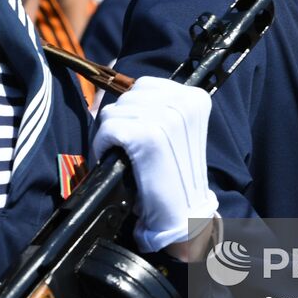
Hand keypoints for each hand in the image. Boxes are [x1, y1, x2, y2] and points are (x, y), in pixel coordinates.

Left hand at [91, 76, 217, 251]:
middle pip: (127, 96)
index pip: (145, 84)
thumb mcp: (177, 130)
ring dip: (112, 134)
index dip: (134, 108)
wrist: (182, 212)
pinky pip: (108, 129)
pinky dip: (103, 145)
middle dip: (122, 120)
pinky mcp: (147, 136)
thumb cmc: (174, 173)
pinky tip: (117, 160)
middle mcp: (183, 103)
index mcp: (195, 98)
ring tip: (127, 154)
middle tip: (131, 146)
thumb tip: (116, 88)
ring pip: (113, 111)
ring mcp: (166, 118)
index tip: (139, 131)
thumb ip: (157, 106)